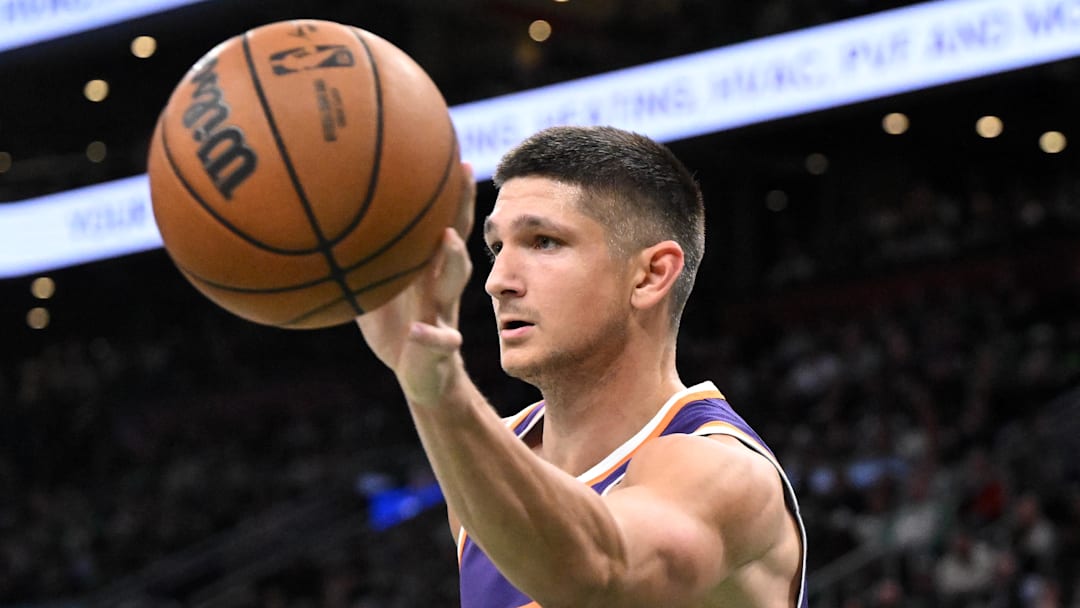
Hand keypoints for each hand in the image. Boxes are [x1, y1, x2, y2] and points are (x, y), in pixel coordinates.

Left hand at [356, 162, 475, 406]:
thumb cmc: (396, 328)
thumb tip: (314, 236)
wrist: (423, 377)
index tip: (450, 153)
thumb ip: (357, 268)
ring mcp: (443, 312)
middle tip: (460, 171)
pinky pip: (441, 340)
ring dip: (452, 259)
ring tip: (445, 240)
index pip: (441, 221)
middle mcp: (439, 284)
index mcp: (425, 270)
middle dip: (459, 204)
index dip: (447, 189)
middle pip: (456, 235)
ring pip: (456, 281)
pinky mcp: (441, 347)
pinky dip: (431, 337)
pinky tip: (418, 333)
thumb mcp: (373, 295)